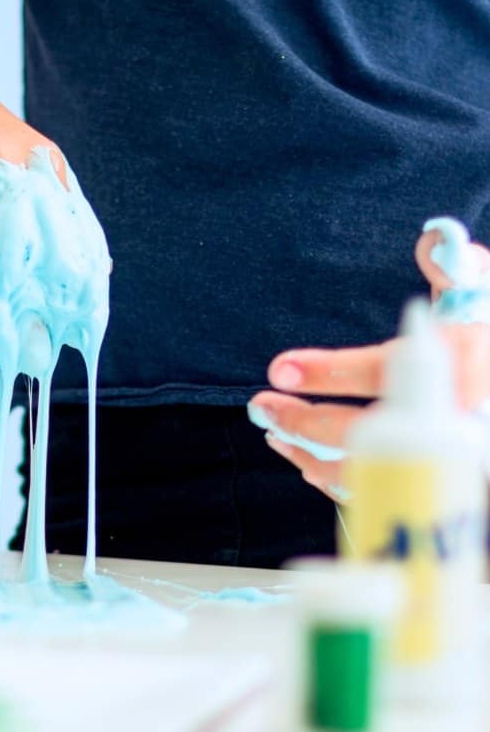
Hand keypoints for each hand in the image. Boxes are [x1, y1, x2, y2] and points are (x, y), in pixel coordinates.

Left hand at [251, 229, 489, 499]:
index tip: (278, 371)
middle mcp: (452, 418)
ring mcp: (445, 460)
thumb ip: (457, 265)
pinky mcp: (440, 483)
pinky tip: (309, 463)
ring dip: (310, 456)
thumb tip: (431, 238)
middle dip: (302, 422)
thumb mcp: (485, 296)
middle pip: (363, 431)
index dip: (326, 373)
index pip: (382, 371)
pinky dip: (339, 481)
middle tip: (262, 408)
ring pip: (366, 472)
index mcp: (460, 364)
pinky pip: (382, 493)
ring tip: (275, 435)